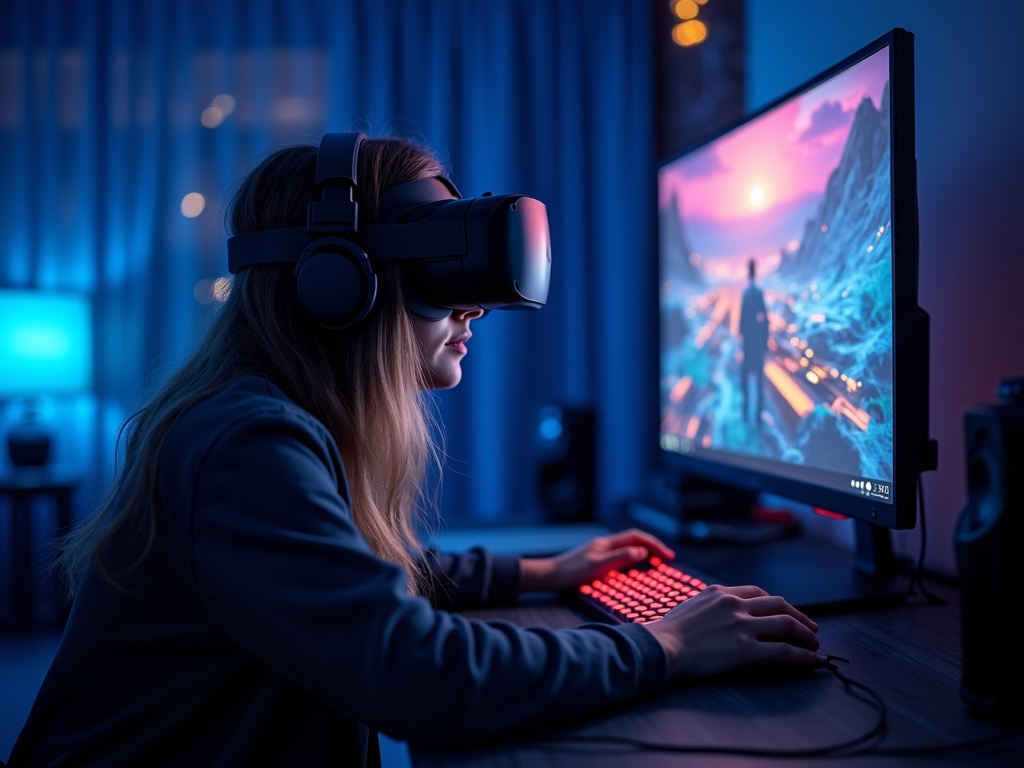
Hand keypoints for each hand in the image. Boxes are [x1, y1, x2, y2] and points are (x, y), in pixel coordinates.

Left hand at [519, 528, 675, 592]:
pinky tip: (634, 571)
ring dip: (643, 554)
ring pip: (627, 548)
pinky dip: (632, 561)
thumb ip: (620, 558)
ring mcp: (599, 552)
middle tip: (667, 560)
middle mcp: (604, 544)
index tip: (669, 556)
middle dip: (652, 548)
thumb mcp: (597, 566)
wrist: (549, 576)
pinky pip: (620, 557)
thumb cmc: (570, 572)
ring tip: (656, 564)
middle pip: (634, 540)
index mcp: (606, 543)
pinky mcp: (595, 561)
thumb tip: (642, 551)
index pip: (636, 537)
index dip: (654, 544)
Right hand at [642, 584, 821, 677]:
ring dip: (806, 635)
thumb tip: (722, 614)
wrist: (662, 647)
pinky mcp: (746, 650)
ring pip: (787, 624)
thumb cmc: (669, 632)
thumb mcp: (691, 606)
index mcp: (721, 592)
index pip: (758, 592)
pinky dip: (804, 656)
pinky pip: (784, 651)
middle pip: (779, 604)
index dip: (777, 603)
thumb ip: (711, 605)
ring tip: (814, 644)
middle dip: (799, 616)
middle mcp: (735, 605)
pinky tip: (812, 661)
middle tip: (810, 627)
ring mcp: (742, 627)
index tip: (785, 611)